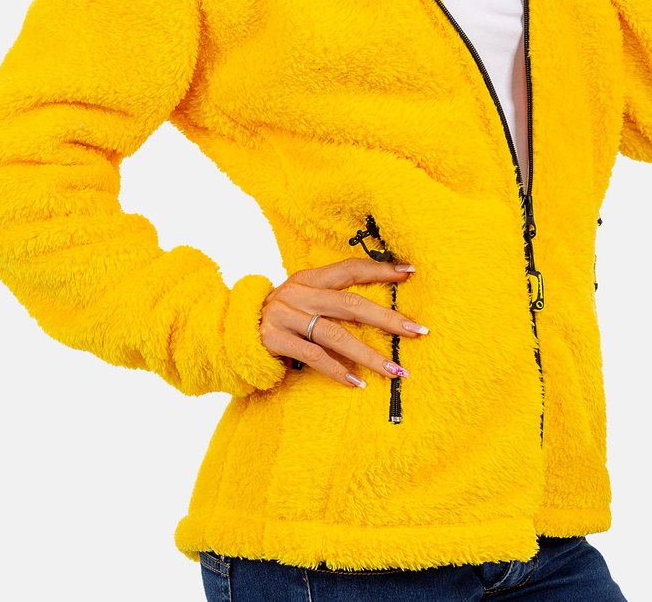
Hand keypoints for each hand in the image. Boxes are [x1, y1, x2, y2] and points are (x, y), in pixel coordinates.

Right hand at [260, 258, 425, 387]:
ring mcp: (286, 315)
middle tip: (417, 330)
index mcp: (310, 277)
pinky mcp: (275, 340)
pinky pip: (314, 357)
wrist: (234, 331)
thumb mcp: (303, 297)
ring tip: (395, 369)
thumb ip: (332, 297)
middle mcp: (299, 292)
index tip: (410, 273)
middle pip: (351, 304)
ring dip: (369, 355)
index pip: (350, 268)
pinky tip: (357, 383)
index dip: (380, 269)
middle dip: (388, 318)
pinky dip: (338, 371)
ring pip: (336, 334)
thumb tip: (380, 306)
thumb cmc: (282, 316)